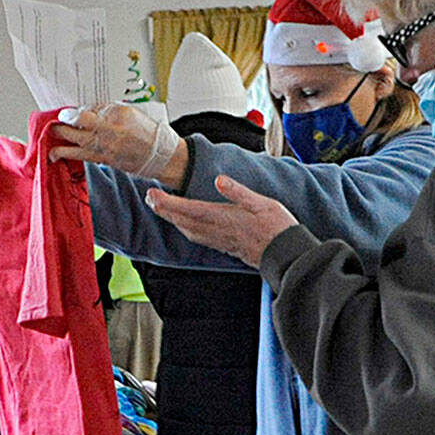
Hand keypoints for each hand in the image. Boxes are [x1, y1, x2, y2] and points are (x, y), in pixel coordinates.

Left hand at [50, 103, 187, 184]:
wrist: (160, 155)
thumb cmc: (148, 132)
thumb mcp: (129, 112)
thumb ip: (107, 110)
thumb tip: (87, 110)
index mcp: (113, 121)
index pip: (83, 117)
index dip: (69, 115)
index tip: (64, 113)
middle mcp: (106, 137)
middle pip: (75, 132)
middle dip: (61, 128)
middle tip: (53, 124)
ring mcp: (104, 151)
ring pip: (75, 149)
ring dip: (60, 145)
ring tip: (51, 141)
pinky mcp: (104, 161)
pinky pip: (82, 158)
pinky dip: (68, 155)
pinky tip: (58, 153)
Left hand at [145, 175, 297, 267]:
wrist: (285, 254)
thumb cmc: (277, 227)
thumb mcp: (262, 203)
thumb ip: (239, 192)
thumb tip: (219, 180)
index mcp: (224, 217)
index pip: (189, 209)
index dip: (168, 202)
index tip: (152, 194)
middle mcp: (217, 230)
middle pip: (183, 220)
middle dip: (164, 210)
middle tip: (149, 198)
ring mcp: (219, 240)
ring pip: (188, 230)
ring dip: (172, 220)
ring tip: (160, 209)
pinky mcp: (224, 245)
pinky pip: (198, 237)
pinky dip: (185, 229)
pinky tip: (184, 226)